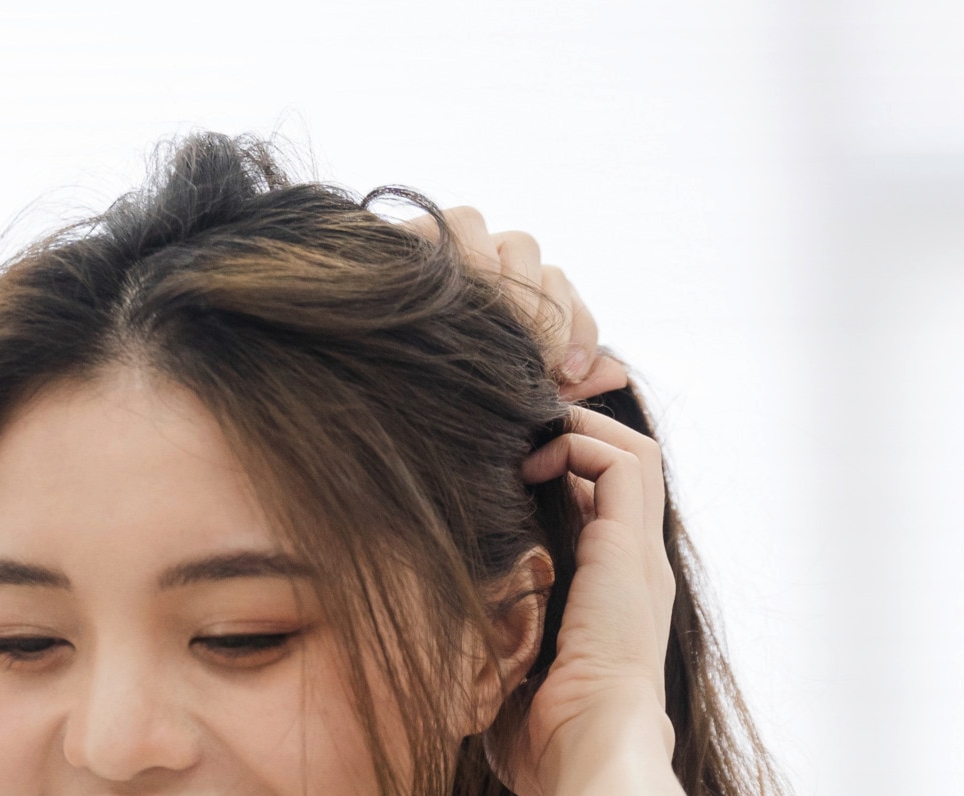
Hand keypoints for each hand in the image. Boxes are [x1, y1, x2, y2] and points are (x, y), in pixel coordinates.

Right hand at [410, 206, 632, 403]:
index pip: (562, 292)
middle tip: (537, 365)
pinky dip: (464, 255)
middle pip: (539, 263)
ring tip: (493, 339)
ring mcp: (452, 252)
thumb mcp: (506, 401)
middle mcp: (484, 269)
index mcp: (509, 301)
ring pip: (507, 240)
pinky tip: (458, 301)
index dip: (578, 327)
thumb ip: (563, 384)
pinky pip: (459, 226)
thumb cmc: (431, 401)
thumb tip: (620, 375)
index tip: (571, 371)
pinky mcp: (415, 239)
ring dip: (508, 287)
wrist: (343, 386)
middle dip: (546, 315)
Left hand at [498, 404, 676, 795]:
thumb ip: (490, 658)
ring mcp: (640, 560)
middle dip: (576, 437)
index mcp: (613, 607)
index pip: (602, 518)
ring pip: (635, 455)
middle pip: (627, 474)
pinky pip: (624, 463)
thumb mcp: (510, 690)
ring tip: (527, 437)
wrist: (592, 761)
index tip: (505, 478)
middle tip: (518, 434)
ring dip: (581, 430)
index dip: (561, 484)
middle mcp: (636, 576)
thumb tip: (443, 650)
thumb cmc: (546, 750)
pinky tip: (532, 459)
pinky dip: (581, 442)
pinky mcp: (631, 551)